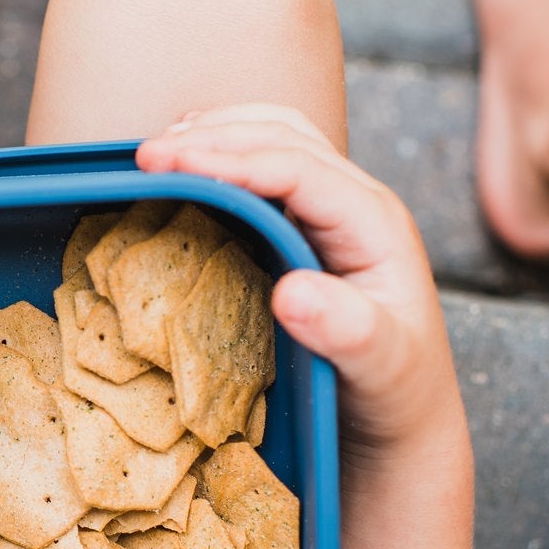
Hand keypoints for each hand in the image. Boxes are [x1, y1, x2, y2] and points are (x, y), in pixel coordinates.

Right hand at [135, 104, 464, 464]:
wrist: (403, 415)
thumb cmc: (394, 393)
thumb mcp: (381, 369)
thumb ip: (348, 331)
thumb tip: (292, 292)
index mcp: (374, 225)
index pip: (297, 168)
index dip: (231, 159)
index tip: (167, 165)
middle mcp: (357, 204)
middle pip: (285, 136)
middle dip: (214, 135)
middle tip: (145, 155)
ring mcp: (334, 211)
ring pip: (277, 139)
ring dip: (217, 134)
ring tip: (158, 150)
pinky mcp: (310, 225)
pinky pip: (267, 169)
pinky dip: (224, 154)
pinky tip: (187, 164)